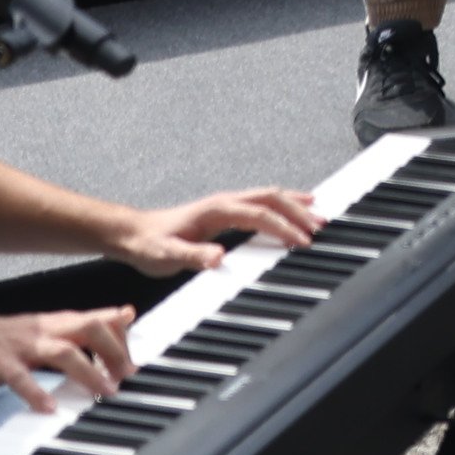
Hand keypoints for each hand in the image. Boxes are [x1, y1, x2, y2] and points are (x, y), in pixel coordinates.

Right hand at [0, 302, 136, 411]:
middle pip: (88, 328)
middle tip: (126, 376)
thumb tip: (120, 316)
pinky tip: (49, 408)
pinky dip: (37, 393)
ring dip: (88, 372)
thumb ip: (77, 326)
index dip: (121, 337)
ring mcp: (21, 346)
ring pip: (62, 352)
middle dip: (113, 351)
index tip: (134, 361)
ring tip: (105, 392)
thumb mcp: (40, 327)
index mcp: (52, 322)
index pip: (98, 319)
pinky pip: (20, 378)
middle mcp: (41, 329)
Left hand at [107, 186, 319, 276]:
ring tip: (318, 215)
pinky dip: (282, 206)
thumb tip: (219, 257)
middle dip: (299, 211)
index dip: (283, 227)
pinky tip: (290, 214)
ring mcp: (226, 205)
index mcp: (216, 209)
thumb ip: (193, 256)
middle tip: (322, 225)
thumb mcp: (167, 255)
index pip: (260, 214)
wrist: (132, 234)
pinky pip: (261, 204)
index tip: (303, 241)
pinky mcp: (225, 212)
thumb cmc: (148, 244)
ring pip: (269, 197)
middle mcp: (224, 202)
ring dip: (294, 205)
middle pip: (272, 198)